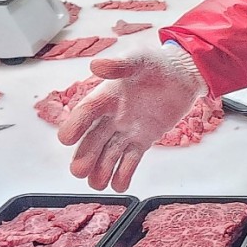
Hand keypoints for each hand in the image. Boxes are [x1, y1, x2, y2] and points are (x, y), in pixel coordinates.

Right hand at [58, 43, 206, 191]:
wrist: (181, 76)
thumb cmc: (156, 64)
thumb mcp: (138, 60)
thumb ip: (118, 65)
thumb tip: (96, 65)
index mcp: (106, 95)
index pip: (87, 112)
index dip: (75, 125)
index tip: (65, 140)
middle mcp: (112, 115)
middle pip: (94, 138)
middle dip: (86, 155)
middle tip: (78, 172)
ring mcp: (127, 129)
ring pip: (110, 152)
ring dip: (102, 169)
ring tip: (96, 185)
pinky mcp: (143, 139)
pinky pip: (131, 158)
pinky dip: (125, 172)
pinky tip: (118, 186)